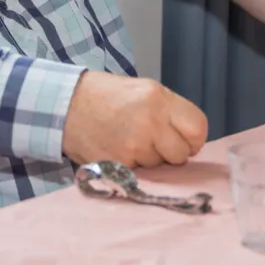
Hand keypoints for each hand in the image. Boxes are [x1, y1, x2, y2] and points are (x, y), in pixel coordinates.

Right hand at [62, 71, 208, 168]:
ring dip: (150, 160)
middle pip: (182, 153)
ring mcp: (134, 146)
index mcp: (159, 99)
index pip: (198, 129)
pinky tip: (119, 150)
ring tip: (130, 141)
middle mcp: (150, 122)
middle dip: (172, 152)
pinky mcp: (119, 165)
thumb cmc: (107, 96)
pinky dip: (133, 167)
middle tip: (155, 142)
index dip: (193, 138)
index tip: (184, 139)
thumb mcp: (144, 90)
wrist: (65, 106)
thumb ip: (169, 111)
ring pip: (161, 167)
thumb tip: (191, 139)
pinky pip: (141, 175)